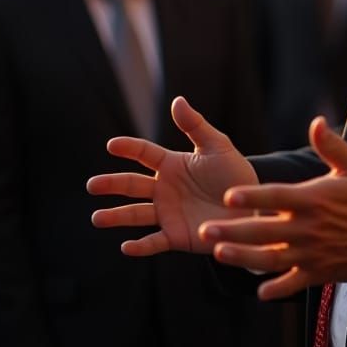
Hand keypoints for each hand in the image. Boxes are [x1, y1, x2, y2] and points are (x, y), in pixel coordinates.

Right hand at [87, 96, 257, 255]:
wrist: (253, 207)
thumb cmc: (235, 174)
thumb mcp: (217, 146)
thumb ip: (195, 125)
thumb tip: (177, 100)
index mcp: (172, 165)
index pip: (144, 154)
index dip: (129, 148)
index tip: (112, 145)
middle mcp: (164, 189)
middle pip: (133, 185)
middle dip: (112, 184)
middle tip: (93, 185)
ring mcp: (168, 213)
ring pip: (136, 214)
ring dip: (116, 216)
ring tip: (97, 217)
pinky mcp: (177, 236)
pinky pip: (155, 241)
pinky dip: (140, 246)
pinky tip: (126, 246)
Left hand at [198, 117, 346, 299]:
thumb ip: (332, 146)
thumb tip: (316, 121)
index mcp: (314, 199)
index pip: (276, 197)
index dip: (252, 197)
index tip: (228, 195)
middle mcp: (308, 228)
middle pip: (264, 231)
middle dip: (233, 231)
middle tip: (206, 231)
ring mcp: (313, 253)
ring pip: (271, 259)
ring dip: (243, 258)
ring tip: (219, 255)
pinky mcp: (320, 272)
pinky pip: (293, 283)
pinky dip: (276, 288)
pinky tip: (258, 291)